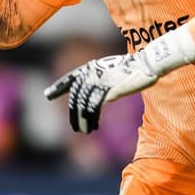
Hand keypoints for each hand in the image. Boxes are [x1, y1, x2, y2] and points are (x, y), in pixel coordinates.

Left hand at [44, 52, 158, 133]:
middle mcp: (92, 72)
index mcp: (91, 67)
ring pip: (83, 104)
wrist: (146, 63)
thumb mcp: (111, 71)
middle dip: (74, 113)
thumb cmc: (132, 68)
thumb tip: (95, 95)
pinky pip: (94, 107)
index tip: (47, 95)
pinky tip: (93, 126)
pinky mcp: (108, 89)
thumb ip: (100, 80)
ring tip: (83, 130)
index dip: (58, 87)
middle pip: (76, 96)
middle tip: (74, 126)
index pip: (70, 79)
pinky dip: (92, 118)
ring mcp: (99, 80)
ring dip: (82, 120)